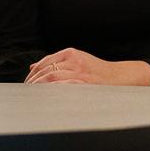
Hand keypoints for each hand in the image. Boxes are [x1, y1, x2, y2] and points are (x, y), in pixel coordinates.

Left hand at [25, 48, 149, 85]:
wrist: (121, 77)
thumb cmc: (98, 72)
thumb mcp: (78, 61)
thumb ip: (57, 62)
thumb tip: (33, 67)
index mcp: (72, 53)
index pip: (46, 62)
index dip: (34, 73)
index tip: (27, 83)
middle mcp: (75, 60)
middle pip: (47, 69)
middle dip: (34, 81)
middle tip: (27, 92)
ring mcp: (81, 71)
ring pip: (53, 76)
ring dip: (40, 86)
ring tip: (34, 96)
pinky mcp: (86, 83)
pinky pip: (64, 85)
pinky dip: (53, 90)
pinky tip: (47, 96)